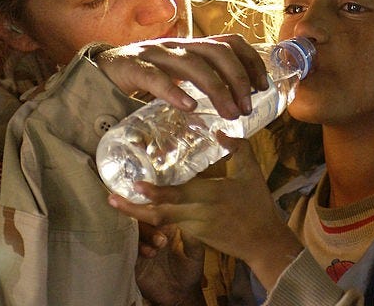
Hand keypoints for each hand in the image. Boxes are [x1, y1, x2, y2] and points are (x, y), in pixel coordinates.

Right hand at [95, 34, 268, 119]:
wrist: (97, 72)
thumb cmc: (144, 79)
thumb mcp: (178, 77)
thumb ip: (200, 84)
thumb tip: (236, 106)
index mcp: (191, 47)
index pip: (230, 42)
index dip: (251, 61)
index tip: (262, 86)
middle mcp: (176, 46)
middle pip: (217, 52)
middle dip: (238, 79)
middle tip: (245, 108)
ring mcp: (153, 54)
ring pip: (191, 63)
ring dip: (216, 89)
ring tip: (228, 113)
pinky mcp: (130, 67)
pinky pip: (154, 77)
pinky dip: (173, 91)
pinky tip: (189, 106)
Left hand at [109, 133, 303, 290]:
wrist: (262, 242)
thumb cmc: (257, 205)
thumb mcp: (251, 172)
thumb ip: (238, 148)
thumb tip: (219, 131)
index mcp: (210, 196)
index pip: (178, 195)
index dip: (155, 193)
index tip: (136, 185)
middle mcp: (196, 214)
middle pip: (159, 215)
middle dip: (134, 208)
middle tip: (111, 198)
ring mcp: (193, 227)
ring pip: (160, 222)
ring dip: (137, 214)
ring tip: (116, 203)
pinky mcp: (194, 235)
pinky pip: (169, 225)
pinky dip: (152, 217)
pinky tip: (140, 207)